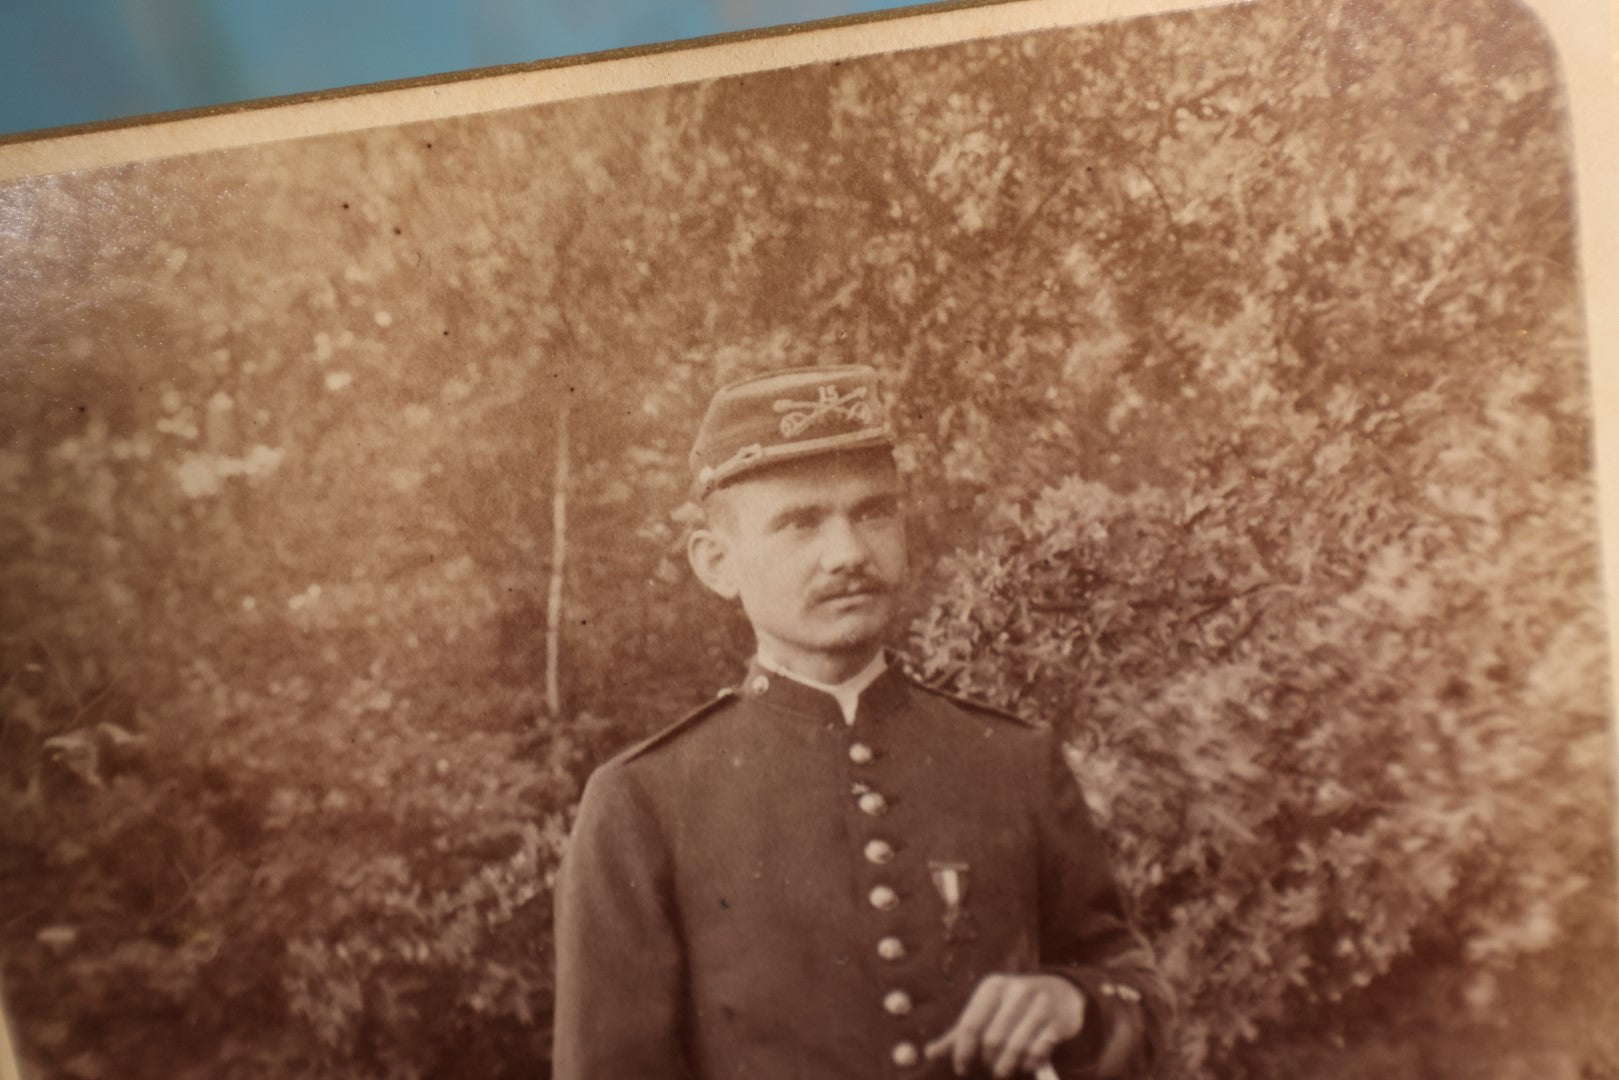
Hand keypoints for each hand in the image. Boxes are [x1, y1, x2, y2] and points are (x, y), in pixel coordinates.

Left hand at [924, 973, 1085, 1077]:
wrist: (1060, 993)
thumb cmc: (1013, 1006)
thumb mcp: (986, 1011)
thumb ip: (960, 1032)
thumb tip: (929, 1052)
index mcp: (993, 986)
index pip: (970, 1024)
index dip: (962, 1051)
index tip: (961, 1068)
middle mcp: (1016, 990)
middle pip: (992, 1041)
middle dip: (988, 1061)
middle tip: (989, 1068)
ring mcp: (1040, 1004)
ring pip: (1015, 1049)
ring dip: (1007, 1067)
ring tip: (1004, 1070)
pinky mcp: (1059, 1021)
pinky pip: (1038, 1053)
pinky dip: (1029, 1065)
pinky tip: (1026, 1063)